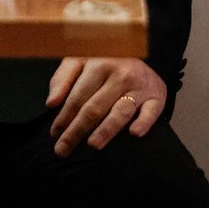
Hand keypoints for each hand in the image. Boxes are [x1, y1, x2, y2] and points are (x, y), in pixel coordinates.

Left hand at [46, 57, 165, 156]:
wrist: (142, 58)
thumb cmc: (104, 64)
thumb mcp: (80, 62)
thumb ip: (62, 79)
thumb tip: (51, 103)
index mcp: (98, 64)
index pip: (77, 96)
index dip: (64, 116)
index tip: (54, 134)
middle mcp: (119, 74)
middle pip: (94, 107)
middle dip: (77, 130)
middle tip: (64, 149)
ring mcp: (139, 86)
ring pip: (120, 111)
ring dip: (106, 129)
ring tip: (93, 145)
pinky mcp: (157, 97)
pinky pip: (151, 112)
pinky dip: (143, 122)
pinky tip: (134, 133)